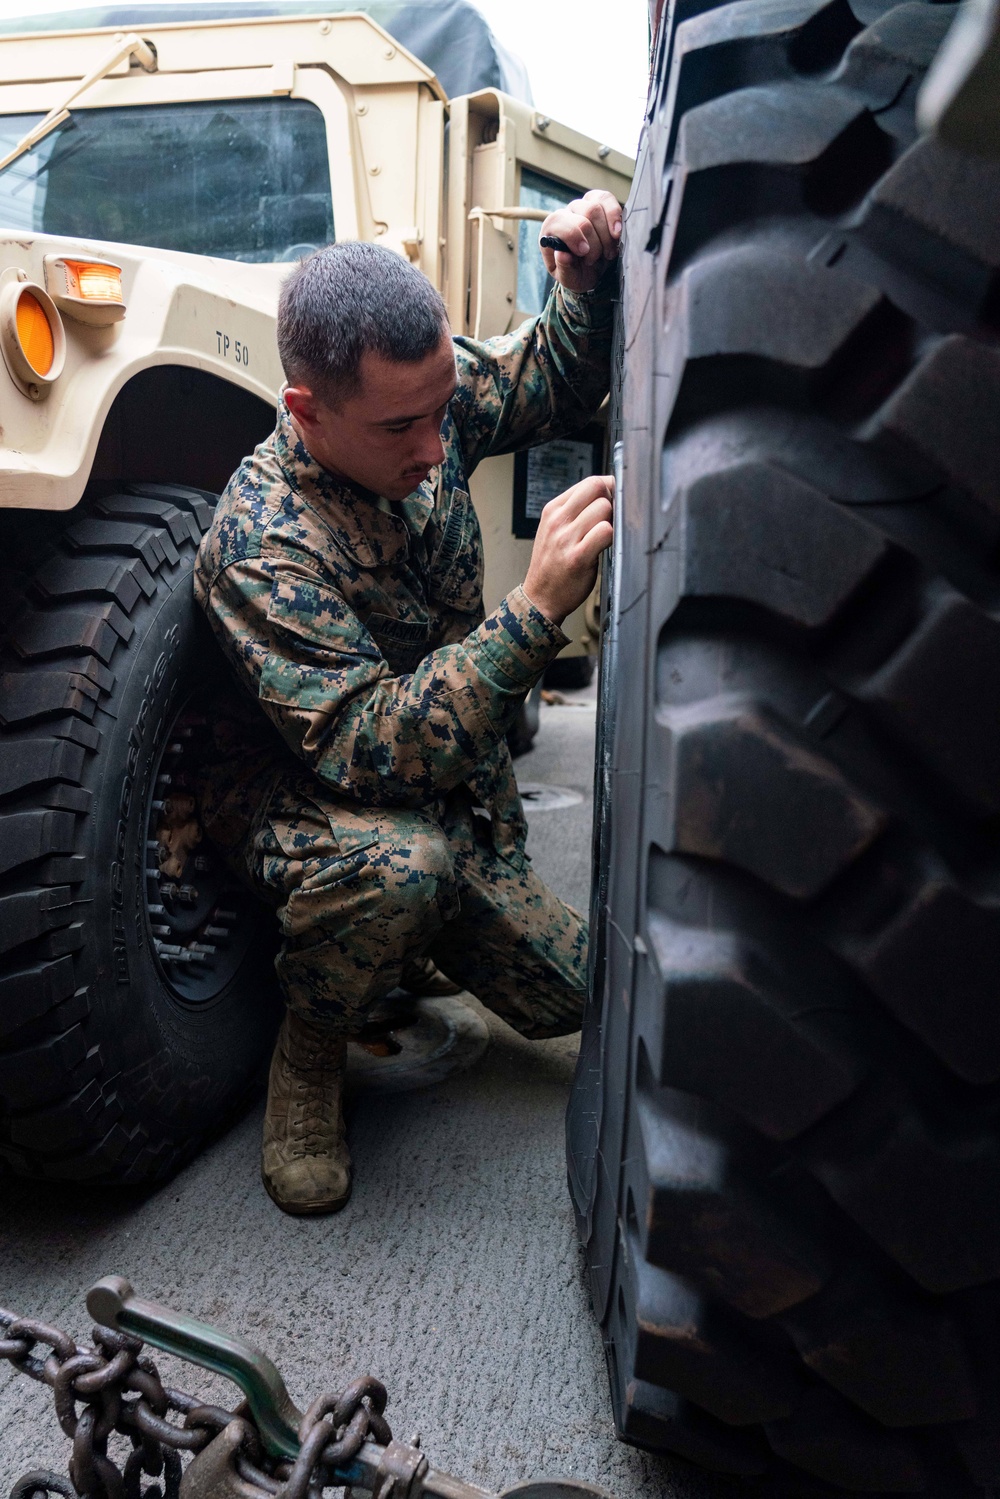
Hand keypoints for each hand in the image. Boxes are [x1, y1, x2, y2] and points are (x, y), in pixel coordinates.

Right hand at [523, 474, 613, 625]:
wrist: (540, 598)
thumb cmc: (553, 564)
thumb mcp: (556, 530)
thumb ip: (576, 511)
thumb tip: (608, 492)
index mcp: (554, 510)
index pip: (589, 482)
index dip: (608, 490)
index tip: (612, 505)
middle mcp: (558, 520)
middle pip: (597, 488)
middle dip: (612, 502)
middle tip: (611, 521)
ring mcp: (566, 538)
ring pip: (604, 508)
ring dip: (612, 521)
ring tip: (604, 538)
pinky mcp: (578, 557)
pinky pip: (605, 532)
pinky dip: (612, 538)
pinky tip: (605, 549)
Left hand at [540, 189, 622, 292]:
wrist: (593, 270)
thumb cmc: (577, 272)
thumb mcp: (568, 278)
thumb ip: (564, 268)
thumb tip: (562, 254)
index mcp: (551, 229)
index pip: (558, 221)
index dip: (573, 235)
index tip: (584, 252)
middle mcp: (566, 213)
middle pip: (581, 215)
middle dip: (595, 240)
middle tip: (598, 258)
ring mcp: (582, 204)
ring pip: (595, 207)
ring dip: (606, 234)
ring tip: (608, 252)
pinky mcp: (599, 201)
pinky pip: (607, 198)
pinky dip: (615, 216)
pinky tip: (617, 234)